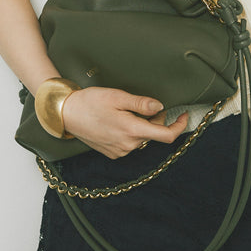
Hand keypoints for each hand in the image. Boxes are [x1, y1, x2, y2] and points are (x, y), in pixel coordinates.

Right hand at [61, 86, 188, 159]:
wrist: (67, 114)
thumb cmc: (90, 102)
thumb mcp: (118, 96)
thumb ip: (141, 104)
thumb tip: (161, 107)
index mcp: (132, 130)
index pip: (166, 136)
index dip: (179, 127)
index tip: (184, 115)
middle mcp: (128, 145)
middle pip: (153, 135)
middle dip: (155, 120)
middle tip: (143, 105)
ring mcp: (120, 151)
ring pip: (141, 139)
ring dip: (142, 126)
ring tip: (126, 111)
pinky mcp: (112, 153)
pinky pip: (130, 143)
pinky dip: (131, 133)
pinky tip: (117, 121)